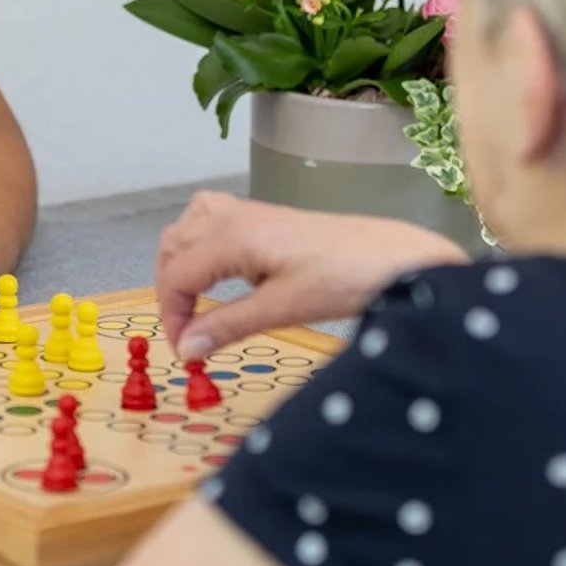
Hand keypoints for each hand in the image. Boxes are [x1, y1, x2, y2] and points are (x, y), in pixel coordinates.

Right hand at [156, 191, 469, 359]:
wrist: (394, 257)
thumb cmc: (343, 279)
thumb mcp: (282, 308)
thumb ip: (227, 325)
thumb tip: (185, 348)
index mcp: (233, 236)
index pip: (177, 274)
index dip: (172, 316)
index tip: (185, 353)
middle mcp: (234, 216)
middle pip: (174, 246)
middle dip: (171, 291)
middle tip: (188, 334)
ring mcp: (249, 212)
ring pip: (189, 227)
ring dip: (180, 262)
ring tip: (194, 302)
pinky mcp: (266, 218)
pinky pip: (213, 221)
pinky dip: (202, 247)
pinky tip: (223, 274)